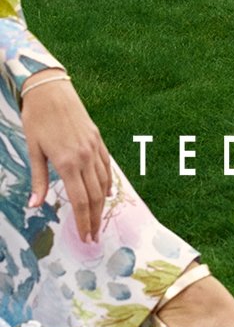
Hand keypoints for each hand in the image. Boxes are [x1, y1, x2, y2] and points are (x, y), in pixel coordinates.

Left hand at [22, 71, 112, 241]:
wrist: (50, 89)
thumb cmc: (37, 118)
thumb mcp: (33, 150)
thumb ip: (38, 180)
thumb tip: (35, 206)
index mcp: (67, 162)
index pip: (80, 200)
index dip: (83, 222)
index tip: (84, 238)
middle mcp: (85, 156)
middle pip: (94, 196)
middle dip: (94, 219)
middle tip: (93, 237)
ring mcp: (94, 146)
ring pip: (103, 183)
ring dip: (101, 205)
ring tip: (97, 221)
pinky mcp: (97, 138)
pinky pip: (106, 166)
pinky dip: (107, 183)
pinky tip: (105, 194)